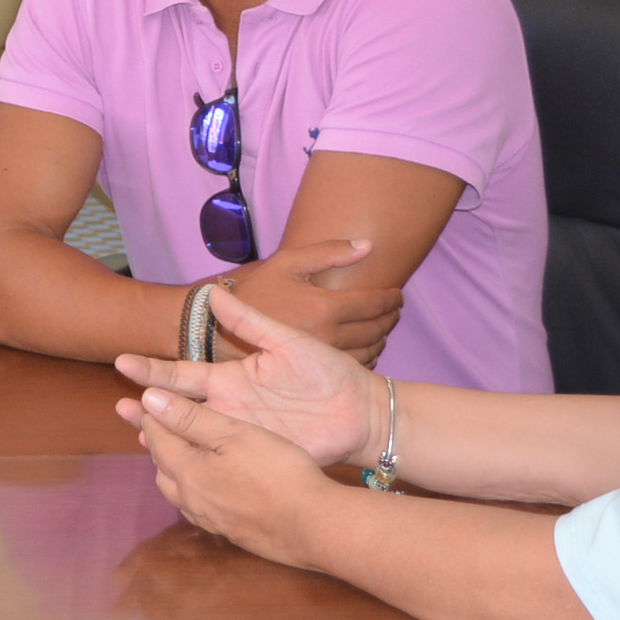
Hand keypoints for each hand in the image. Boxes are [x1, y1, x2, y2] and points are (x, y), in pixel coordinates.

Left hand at [114, 382, 334, 567]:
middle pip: (163, 467)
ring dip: (173, 469)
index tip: (145, 400)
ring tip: (178, 454)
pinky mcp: (230, 532)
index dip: (151, 416)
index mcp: (187, 471)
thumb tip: (149, 400)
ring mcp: (210, 520)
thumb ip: (190, 417)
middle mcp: (190, 500)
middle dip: (158, 443)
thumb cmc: (278, 472)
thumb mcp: (234, 433)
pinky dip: (193, 490)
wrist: (313, 525)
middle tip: (157, 425)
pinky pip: (198, 508)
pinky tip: (207, 487)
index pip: (157, 438)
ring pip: (177, 491)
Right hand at [116, 283, 382, 466]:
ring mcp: (239, 435)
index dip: (152, 369)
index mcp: (229, 378)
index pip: (181, 374)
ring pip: (193, 438)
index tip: (122, 361)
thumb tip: (214, 292)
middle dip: (147, 407)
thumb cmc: (326, 371)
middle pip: (177, 409)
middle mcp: (226, 407)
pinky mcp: (255, 457)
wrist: (359, 409)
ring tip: (138, 436)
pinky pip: (221, 462)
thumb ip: (250, 321)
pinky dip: (198, 464)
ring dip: (166, 438)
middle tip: (118, 406)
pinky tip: (176, 467)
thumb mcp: (286, 341)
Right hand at [220, 236, 401, 363]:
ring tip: (381, 328)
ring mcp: (323, 359)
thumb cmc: (255, 292)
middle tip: (393, 311)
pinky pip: (354, 366)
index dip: (392, 299)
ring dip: (381, 338)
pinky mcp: (316, 374)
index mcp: (324, 307)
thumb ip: (329, 252)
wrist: (221, 331)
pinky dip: (367, 356)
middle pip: (377, 329)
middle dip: (391, 318)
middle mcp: (329, 336)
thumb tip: (368, 245)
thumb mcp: (288, 263)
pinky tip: (364, 347)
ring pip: (370, 350)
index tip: (397, 296)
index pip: (375, 304)